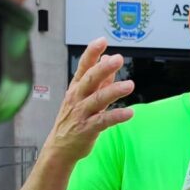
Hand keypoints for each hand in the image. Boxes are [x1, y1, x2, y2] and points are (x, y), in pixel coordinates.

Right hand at [43, 37, 134, 162]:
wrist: (60, 148)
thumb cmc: (73, 119)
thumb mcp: (84, 97)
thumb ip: (99, 80)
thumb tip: (108, 59)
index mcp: (76, 88)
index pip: (83, 66)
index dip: (92, 53)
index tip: (102, 41)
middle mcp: (77, 98)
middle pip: (89, 80)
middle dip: (103, 68)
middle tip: (118, 58)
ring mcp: (81, 114)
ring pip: (97, 99)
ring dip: (114, 91)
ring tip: (130, 85)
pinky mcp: (87, 129)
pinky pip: (103, 121)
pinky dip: (116, 116)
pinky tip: (130, 113)